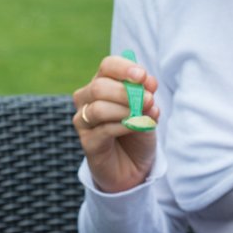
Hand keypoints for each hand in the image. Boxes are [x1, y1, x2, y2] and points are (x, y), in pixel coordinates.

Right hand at [72, 53, 160, 192]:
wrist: (134, 166)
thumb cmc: (137, 133)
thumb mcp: (147, 110)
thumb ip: (146, 95)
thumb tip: (148, 81)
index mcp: (101, 84)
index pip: (107, 66)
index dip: (124, 68)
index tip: (142, 76)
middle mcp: (87, 99)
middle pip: (99, 86)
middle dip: (126, 92)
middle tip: (149, 100)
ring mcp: (83, 121)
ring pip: (98, 108)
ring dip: (125, 110)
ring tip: (143, 116)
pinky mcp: (87, 142)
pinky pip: (104, 130)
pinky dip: (124, 126)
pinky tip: (137, 127)